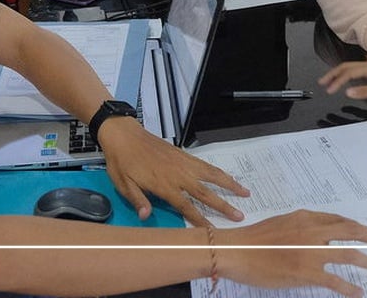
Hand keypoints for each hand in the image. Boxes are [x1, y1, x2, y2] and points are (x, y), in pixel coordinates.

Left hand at [98, 117, 250, 224]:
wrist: (125, 134)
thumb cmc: (121, 162)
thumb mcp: (122, 183)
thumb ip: (137, 199)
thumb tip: (146, 216)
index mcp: (163, 185)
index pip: (186, 206)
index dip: (200, 219)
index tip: (213, 231)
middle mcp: (178, 174)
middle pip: (205, 192)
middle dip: (223, 205)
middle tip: (240, 215)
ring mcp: (183, 163)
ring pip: (211, 175)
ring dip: (229, 184)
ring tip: (245, 192)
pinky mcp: (184, 155)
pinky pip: (206, 165)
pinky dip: (219, 172)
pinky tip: (227, 177)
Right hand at [218, 210, 366, 297]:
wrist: (238, 251)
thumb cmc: (255, 239)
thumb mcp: (282, 223)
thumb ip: (303, 227)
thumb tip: (319, 235)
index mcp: (306, 217)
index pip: (339, 220)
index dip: (356, 226)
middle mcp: (313, 231)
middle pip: (351, 231)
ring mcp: (311, 252)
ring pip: (349, 255)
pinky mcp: (306, 272)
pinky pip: (335, 280)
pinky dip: (349, 287)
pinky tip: (358, 293)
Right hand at [319, 60, 366, 102]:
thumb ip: (365, 92)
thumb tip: (347, 92)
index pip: (348, 73)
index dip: (336, 81)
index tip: (328, 90)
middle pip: (347, 67)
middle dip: (333, 74)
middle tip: (321, 82)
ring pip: (351, 68)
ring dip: (339, 74)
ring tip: (329, 81)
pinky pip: (357, 71)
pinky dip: (347, 75)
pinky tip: (345, 81)